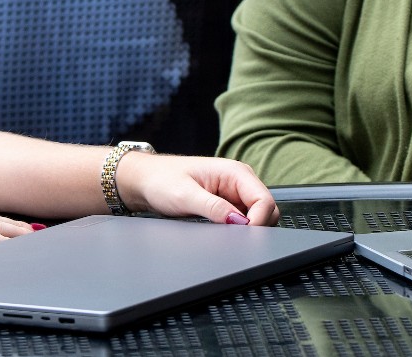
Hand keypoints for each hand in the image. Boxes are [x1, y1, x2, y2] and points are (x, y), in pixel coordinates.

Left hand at [114, 153, 279, 225]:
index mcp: (234, 172)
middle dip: (257, 227)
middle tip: (234, 239)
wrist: (144, 180)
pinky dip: (239, 230)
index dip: (259, 221)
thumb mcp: (184, 195)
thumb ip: (213, 208)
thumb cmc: (161, 179)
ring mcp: (235, 193)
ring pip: (258, 217)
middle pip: (267, 210)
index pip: (264, 200)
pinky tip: (223, 233)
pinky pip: (244, 221)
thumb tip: (239, 222)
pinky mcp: (228, 204)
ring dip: (248, 229)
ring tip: (225, 235)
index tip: (244, 236)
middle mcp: (239, 181)